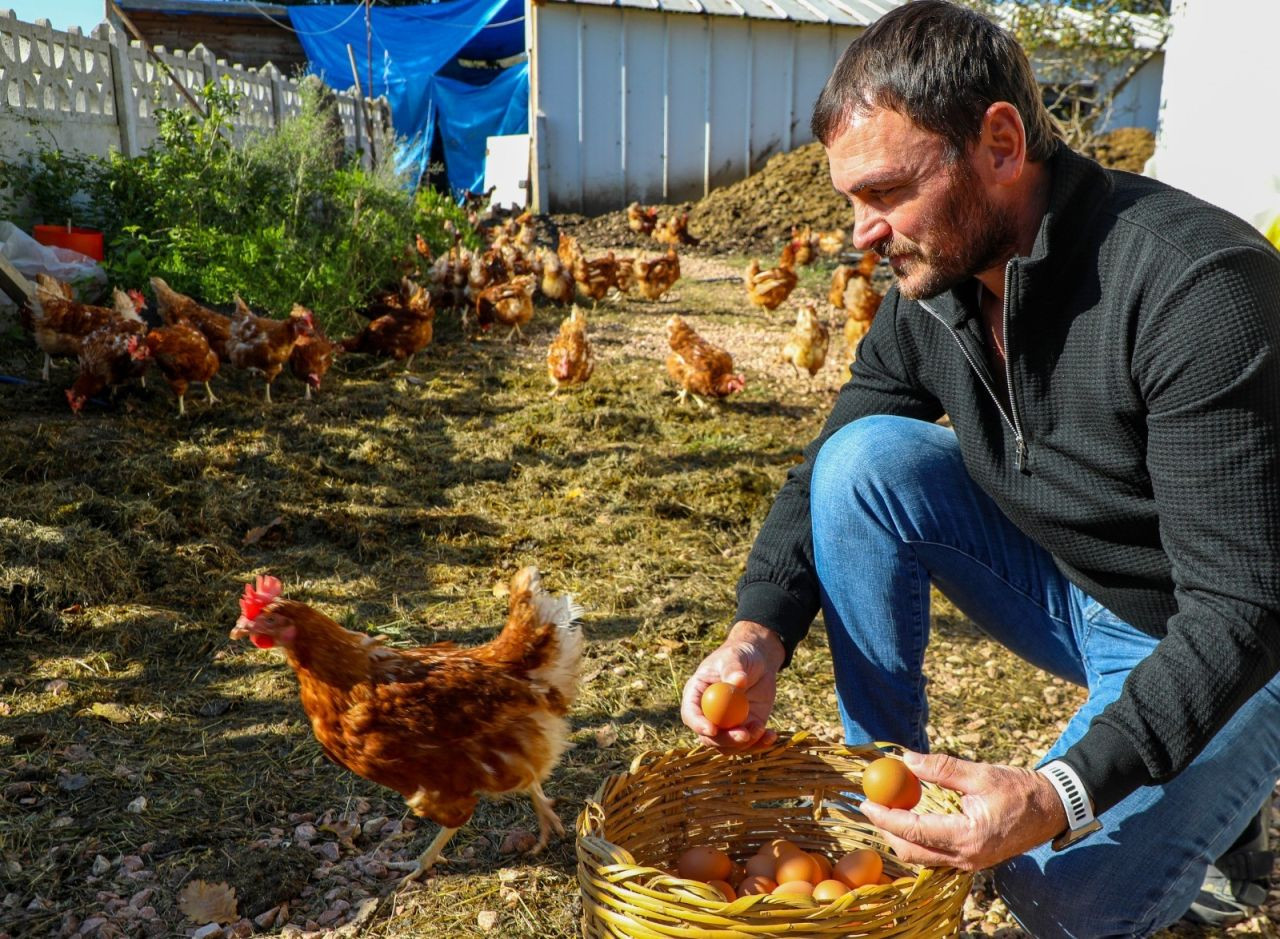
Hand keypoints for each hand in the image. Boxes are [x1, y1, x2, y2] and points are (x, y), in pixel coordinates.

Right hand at [680, 621, 784, 750]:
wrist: (758, 661)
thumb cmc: (740, 655)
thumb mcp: (735, 657)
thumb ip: (733, 668)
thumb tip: (738, 681)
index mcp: (697, 695)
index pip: (691, 715)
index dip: (698, 725)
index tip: (713, 729)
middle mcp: (708, 714)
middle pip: (709, 737)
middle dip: (726, 740)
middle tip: (744, 735)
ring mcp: (726, 724)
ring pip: (728, 746)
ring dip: (745, 743)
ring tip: (761, 727)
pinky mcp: (745, 728)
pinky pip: (749, 744)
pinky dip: (760, 744)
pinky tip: (771, 735)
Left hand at [857, 751, 1067, 871]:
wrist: (1052, 809)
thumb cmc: (1020, 789)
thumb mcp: (980, 774)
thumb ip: (941, 769)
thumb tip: (905, 759)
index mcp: (968, 836)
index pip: (914, 831)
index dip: (885, 817)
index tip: (866, 802)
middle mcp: (967, 857)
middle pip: (912, 852)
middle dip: (887, 831)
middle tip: (872, 806)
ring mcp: (970, 863)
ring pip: (922, 858)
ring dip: (901, 837)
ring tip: (887, 811)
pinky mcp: (972, 860)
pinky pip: (936, 857)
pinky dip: (918, 841)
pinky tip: (911, 821)